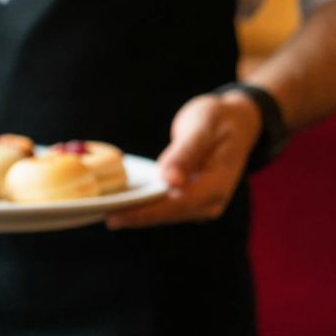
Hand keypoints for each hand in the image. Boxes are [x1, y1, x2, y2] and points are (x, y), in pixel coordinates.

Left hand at [106, 91, 261, 228]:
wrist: (238, 120)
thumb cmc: (218, 119)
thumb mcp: (202, 127)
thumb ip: (186, 153)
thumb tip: (171, 181)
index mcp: (217, 184)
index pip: (175, 205)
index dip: (144, 213)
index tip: (115, 217)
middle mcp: (212, 200)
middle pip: (167, 215)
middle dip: (134, 216)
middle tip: (98, 215)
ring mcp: (203, 202)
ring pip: (164, 214)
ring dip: (136, 213)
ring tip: (102, 211)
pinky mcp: (192, 198)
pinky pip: (165, 206)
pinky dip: (144, 205)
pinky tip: (119, 202)